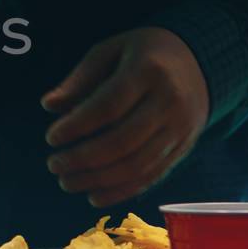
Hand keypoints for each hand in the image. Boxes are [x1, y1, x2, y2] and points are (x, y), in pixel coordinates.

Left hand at [41, 28, 209, 207]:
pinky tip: (94, 196)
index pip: (108, 106)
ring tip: (67, 182)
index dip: (77, 126)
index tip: (51, 137)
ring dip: (97, 180)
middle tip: (54, 164)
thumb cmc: (143, 54)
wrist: (198, 63)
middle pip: (122, 141)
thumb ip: (80, 79)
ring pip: (137, 165)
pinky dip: (121, 191)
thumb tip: (49, 106)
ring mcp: (180, 128)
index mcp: (148, 71)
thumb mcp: (110, 51)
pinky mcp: (183, 148)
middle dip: (83, 159)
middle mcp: (169, 101)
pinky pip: (151, 177)